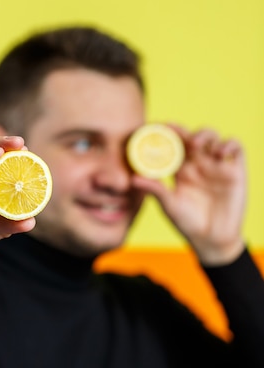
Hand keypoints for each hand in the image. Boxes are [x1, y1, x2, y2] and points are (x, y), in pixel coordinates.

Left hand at [131, 127, 246, 264]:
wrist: (211, 241)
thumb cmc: (187, 223)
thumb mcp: (169, 205)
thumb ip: (155, 190)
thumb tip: (133, 179)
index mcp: (180, 169)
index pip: (172, 145)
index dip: (166, 133)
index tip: (155, 126)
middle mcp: (198, 164)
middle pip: (191, 137)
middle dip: (183, 130)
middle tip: (174, 131)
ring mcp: (216, 166)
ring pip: (213, 138)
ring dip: (205, 134)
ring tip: (195, 144)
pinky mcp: (235, 171)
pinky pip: (235, 148)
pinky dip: (228, 144)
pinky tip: (219, 152)